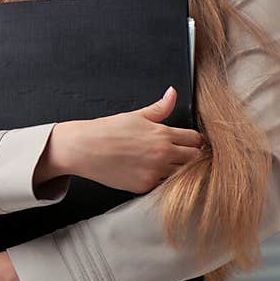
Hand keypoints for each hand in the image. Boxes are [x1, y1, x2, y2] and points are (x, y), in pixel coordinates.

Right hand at [37, 86, 204, 194]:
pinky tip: (150, 174)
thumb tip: (172, 93)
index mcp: (163, 134)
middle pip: (194, 158)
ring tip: (164, 166)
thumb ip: (159, 108)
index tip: (189, 143)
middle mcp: (162, 154)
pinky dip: (160, 182)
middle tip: (180, 156)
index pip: (195, 139)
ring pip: (182, 175)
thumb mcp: (136, 116)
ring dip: (178, 171)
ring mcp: (155, 172)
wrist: (84, 149)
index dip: (194, 141)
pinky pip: (163, 186)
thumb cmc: (106, 131)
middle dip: (190, 157)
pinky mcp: (144, 186)